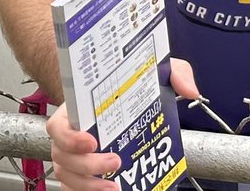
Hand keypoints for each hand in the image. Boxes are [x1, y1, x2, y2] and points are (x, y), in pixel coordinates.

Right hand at [48, 58, 198, 190]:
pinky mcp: (81, 169)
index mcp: (79, 108)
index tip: (92, 141)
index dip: (70, 137)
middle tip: (115, 163)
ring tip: (114, 186)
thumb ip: (175, 73)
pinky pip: (74, 185)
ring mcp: (73, 153)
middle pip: (64, 155)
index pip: (59, 125)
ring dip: (88, 184)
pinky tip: (109, 190)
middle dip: (88, 164)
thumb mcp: (154, 70)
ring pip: (67, 174)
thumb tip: (190, 90)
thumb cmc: (128, 83)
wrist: (120, 91)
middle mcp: (71, 132)